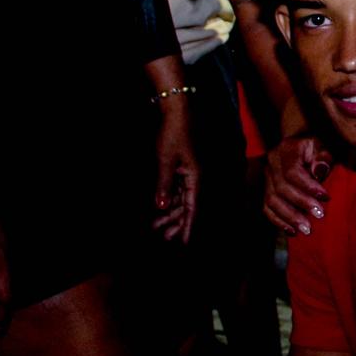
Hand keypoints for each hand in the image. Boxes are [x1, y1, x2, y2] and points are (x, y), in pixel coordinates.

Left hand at [153, 104, 198, 242]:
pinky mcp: (185, 168)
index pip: (193, 209)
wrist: (179, 112)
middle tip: (165, 239)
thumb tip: (160, 207)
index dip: (188, 227)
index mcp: (196, 178)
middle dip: (177, 224)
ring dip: (172, 213)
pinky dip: (170, 200)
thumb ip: (163, 185)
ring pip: (183, 200)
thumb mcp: (165, 160)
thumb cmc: (174, 133)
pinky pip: (179, 190)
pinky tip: (161, 208)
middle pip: (189, 207)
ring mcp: (191, 173)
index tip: (184, 243)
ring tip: (158, 227)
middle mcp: (197, 178)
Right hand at [264, 134, 332, 235]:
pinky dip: (278, 221)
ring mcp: (266, 176)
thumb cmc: (317, 149)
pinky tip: (292, 231)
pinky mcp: (265, 189)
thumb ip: (323, 157)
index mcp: (286, 149)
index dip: (308, 187)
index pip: (293, 172)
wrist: (305, 149)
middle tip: (319, 215)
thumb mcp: (324, 147)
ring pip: (272, 200)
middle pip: (282, 188)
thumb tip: (319, 172)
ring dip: (289, 217)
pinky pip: (266, 208)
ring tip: (307, 229)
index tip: (325, 198)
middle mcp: (272, 162)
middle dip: (301, 204)